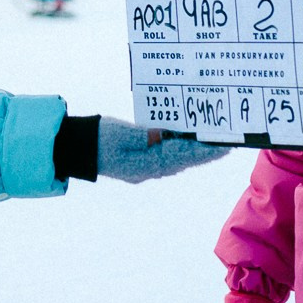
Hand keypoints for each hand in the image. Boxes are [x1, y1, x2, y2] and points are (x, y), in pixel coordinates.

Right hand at [94, 118, 227, 182]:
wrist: (75, 148)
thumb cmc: (97, 137)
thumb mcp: (122, 131)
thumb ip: (145, 133)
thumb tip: (166, 134)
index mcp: (144, 165)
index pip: (179, 157)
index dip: (201, 151)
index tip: (219, 146)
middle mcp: (147, 171)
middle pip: (181, 162)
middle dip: (203, 154)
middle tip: (226, 147)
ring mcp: (142, 169)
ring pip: (176, 162)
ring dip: (194, 154)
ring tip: (213, 146)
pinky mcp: (138, 163)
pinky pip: (165, 159)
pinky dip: (180, 153)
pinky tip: (188, 146)